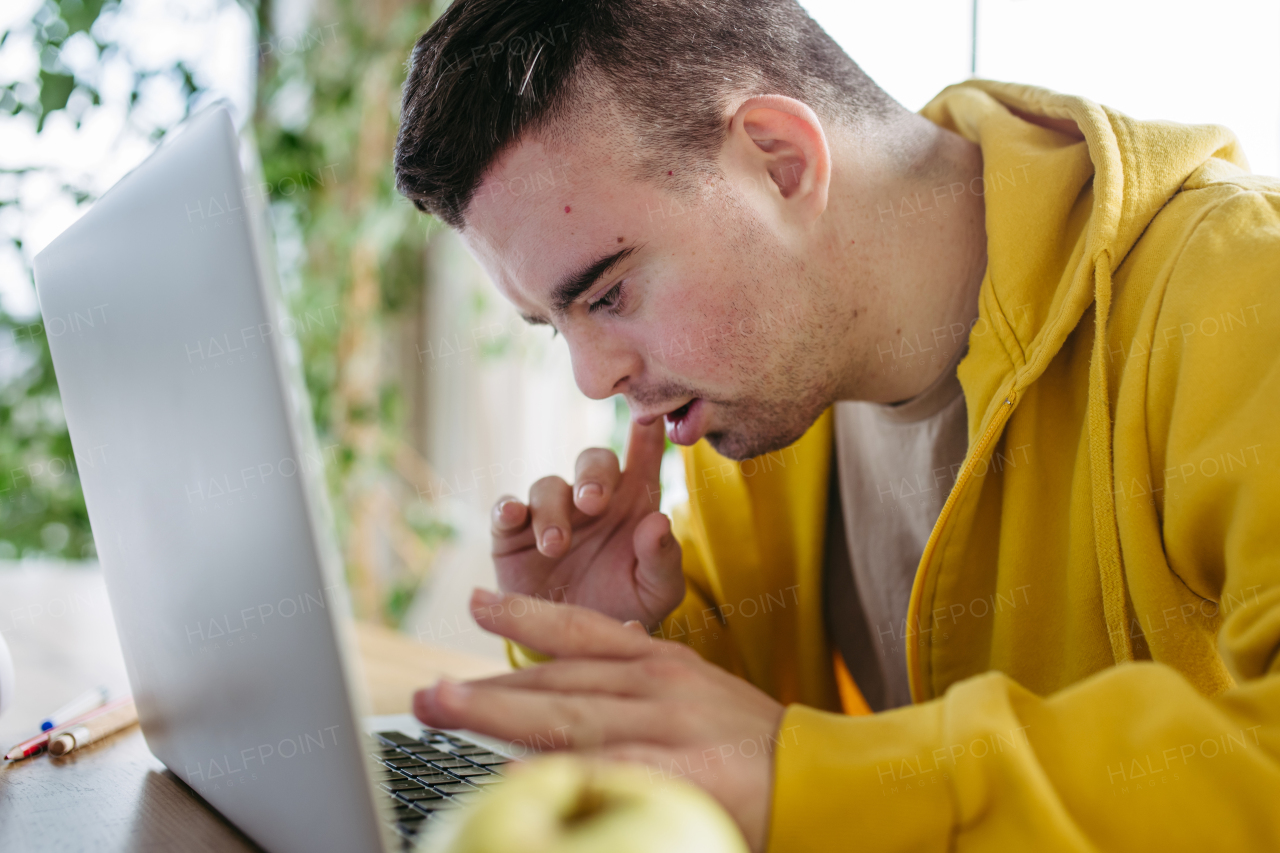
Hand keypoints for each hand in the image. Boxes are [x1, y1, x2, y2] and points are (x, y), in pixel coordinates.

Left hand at [414, 589, 786, 852]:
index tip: (477, 603)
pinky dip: (552, 773)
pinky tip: (508, 779)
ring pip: (565, 716)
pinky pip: (603, 769)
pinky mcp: (678, 769)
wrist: (822, 776)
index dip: (525, 618)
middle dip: (486, 686)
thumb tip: (573, 701)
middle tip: (427, 693)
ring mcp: (665, 724)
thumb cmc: (753, 744)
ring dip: (495, 713)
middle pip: (557, 680)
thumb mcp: (695, 697)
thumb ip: (638, 694)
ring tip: (439, 709)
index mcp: (662, 663)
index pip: (582, 633)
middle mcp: (657, 684)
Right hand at [491, 418, 683, 629]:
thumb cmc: (626, 606)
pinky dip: (506, 508)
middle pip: (592, 462)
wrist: (579, 647)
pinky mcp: (512, 535)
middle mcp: (591, 500)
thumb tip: (658, 521)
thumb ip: (663, 559)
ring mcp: (551, 513)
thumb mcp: (657, 592)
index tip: (648, 413)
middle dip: (592, 475)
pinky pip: (504, 509)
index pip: (644, 457)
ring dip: (552, 511)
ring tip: (556, 547)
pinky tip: (513, 516)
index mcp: (634, 503)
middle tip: (593, 502)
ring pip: (547, 486)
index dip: (647, 432)